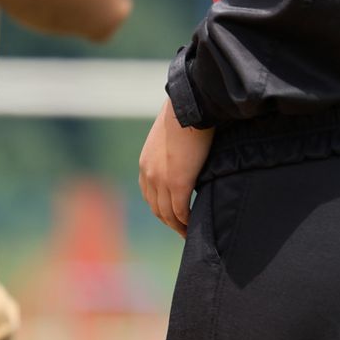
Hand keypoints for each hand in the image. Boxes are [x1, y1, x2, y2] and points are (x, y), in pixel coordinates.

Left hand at [138, 98, 212, 237]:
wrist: (191, 107)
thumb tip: (186, 154)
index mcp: (146, 163)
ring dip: (177, 226)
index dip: (161, 209)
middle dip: (168, 221)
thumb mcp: (171, 136)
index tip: (172, 216)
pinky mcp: (178, 183)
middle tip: (182, 229)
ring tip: (189, 232)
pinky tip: (194, 224)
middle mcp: (149, 175)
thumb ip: (173, 151)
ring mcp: (162, 181)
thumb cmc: (187, 115)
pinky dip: (186, 221)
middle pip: (156, 208)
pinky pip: (180, 211)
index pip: (149, 195)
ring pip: (167, 214)